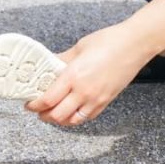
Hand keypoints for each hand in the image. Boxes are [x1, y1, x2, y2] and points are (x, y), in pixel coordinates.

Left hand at [26, 0, 164, 126]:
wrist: (135, 45)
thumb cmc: (109, 41)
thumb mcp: (79, 47)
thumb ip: (61, 59)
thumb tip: (47, 64)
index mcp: (74, 75)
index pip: (48, 99)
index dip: (34, 104)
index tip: (29, 103)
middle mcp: (84, 91)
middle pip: (57, 115)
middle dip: (43, 115)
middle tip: (37, 109)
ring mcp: (96, 99)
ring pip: (71, 121)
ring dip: (58, 120)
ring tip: (51, 113)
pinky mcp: (106, 102)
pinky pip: (86, 118)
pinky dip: (74, 119)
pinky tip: (69, 112)